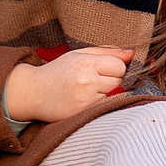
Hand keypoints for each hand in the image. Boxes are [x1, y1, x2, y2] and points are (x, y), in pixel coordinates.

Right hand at [2, 46, 132, 125]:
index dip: (116, 67)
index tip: (106, 68)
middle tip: (94, 79)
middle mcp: (86, 81)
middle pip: (118, 81)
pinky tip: (82, 99)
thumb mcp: (78, 54)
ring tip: (85, 89)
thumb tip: (132, 53)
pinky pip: (102, 106)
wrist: (33, 92)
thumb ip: (107, 51)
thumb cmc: (57, 71)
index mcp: (86, 62)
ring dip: (104, 92)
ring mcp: (85, 99)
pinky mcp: (82, 113)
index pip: (119, 66)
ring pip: (111, 94)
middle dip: (110, 79)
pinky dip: (96, 103)